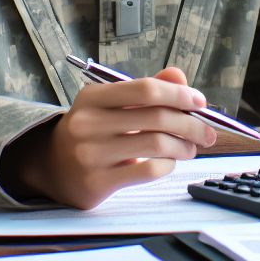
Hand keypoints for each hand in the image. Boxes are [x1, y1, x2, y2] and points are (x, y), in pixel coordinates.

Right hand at [0, 67, 216, 208]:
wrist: (51, 166)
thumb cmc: (93, 129)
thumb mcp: (112, 103)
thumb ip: (146, 89)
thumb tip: (180, 77)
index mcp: (93, 97)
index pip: (145, 89)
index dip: (178, 93)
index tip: (200, 101)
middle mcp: (88, 123)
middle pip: (155, 117)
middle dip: (191, 124)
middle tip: (208, 131)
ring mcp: (90, 154)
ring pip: (155, 145)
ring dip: (183, 146)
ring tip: (191, 148)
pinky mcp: (97, 183)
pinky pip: (147, 171)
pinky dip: (167, 165)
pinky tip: (170, 162)